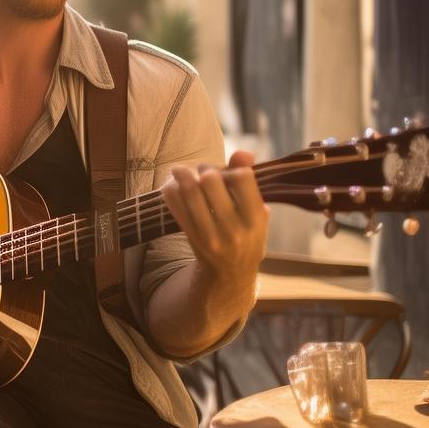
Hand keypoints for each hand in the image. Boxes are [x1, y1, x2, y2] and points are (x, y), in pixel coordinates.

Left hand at [161, 150, 268, 302]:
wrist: (230, 275)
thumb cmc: (247, 236)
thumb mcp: (257, 213)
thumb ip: (250, 183)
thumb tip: (243, 152)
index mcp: (255, 220)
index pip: (242, 178)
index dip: (233, 168)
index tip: (231, 173)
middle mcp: (233, 229)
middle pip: (210, 181)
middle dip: (206, 169)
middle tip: (204, 171)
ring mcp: (209, 235)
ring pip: (188, 191)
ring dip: (183, 174)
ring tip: (182, 170)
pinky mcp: (191, 237)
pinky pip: (174, 204)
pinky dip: (171, 189)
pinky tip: (174, 185)